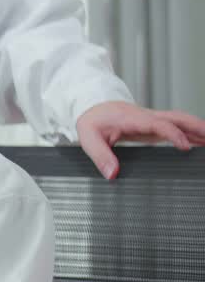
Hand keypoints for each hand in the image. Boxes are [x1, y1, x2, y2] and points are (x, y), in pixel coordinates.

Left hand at [77, 101, 204, 178]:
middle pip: (178, 118)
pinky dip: (193, 133)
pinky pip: (178, 127)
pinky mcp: (156, 125)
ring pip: (181, 121)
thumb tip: (112, 174)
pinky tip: (202, 141)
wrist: (93, 107)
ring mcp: (153, 120)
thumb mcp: (88, 138)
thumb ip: (100, 156)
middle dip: (196, 127)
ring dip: (198, 129)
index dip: (173, 134)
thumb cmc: (93, 121)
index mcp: (133, 119)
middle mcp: (147, 117)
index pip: (158, 124)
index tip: (185, 146)